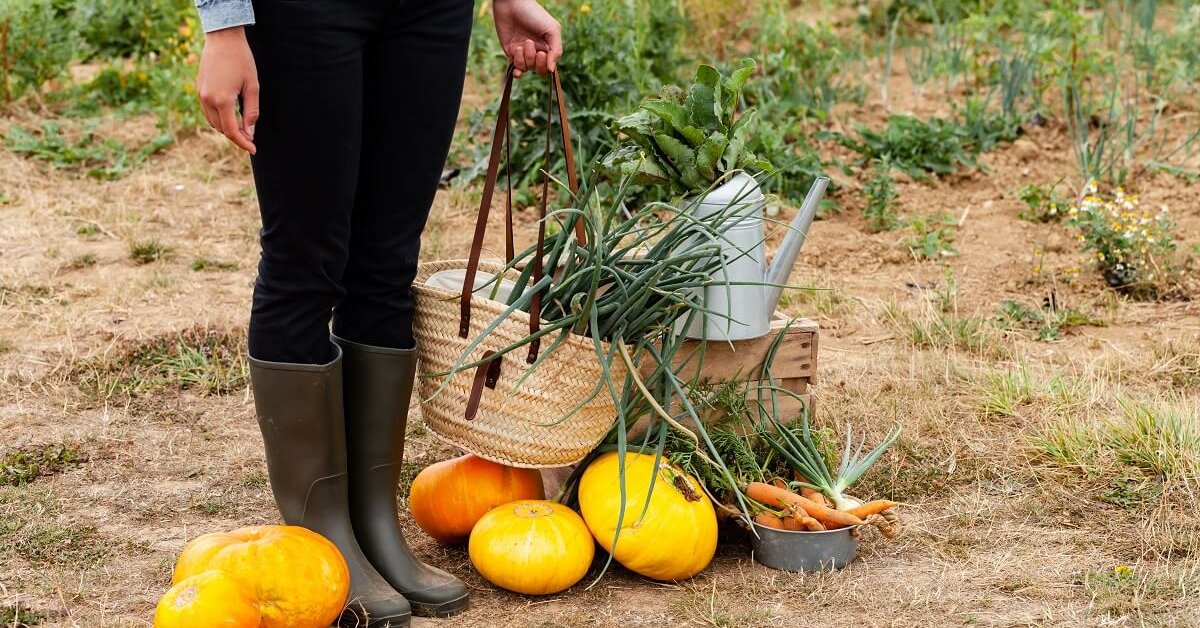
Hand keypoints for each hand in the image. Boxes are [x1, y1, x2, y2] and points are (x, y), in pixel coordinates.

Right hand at [197, 27, 258, 153]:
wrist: (222, 39)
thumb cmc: (241, 60)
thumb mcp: (252, 86)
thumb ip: (251, 111)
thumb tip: (250, 132)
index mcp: (222, 100)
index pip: (232, 131)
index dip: (243, 143)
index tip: (254, 149)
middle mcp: (208, 99)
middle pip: (222, 129)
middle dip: (237, 136)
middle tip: (252, 137)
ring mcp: (201, 95)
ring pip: (213, 122)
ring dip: (227, 128)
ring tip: (243, 127)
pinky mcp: (199, 89)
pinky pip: (208, 112)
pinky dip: (219, 118)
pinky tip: (231, 116)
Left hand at [493, 0, 561, 75]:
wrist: (512, 5)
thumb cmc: (534, 14)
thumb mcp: (552, 29)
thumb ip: (556, 50)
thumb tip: (551, 70)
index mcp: (548, 47)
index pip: (550, 66)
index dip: (545, 65)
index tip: (542, 53)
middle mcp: (536, 52)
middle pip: (539, 70)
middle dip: (535, 62)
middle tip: (530, 44)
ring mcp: (523, 53)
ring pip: (526, 68)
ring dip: (524, 58)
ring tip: (521, 43)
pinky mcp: (510, 52)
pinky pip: (515, 68)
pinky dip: (516, 69)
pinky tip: (516, 64)